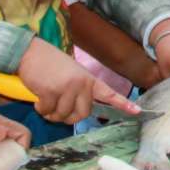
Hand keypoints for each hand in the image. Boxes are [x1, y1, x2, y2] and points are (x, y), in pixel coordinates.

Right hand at [17, 38, 138, 123]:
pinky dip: (41, 109)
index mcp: (89, 79)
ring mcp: (68, 87)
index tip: (137, 111)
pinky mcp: (52, 91)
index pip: (109, 93)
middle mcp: (82, 83)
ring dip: (52, 113)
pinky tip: (39, 97)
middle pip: (82, 114)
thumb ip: (81, 90)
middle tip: (58, 108)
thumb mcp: (72, 73)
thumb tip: (81, 112)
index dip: (123, 104)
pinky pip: (48, 112)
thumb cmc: (50, 65)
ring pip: (63, 115)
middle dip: (68, 117)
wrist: (31, 52)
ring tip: (47, 99)